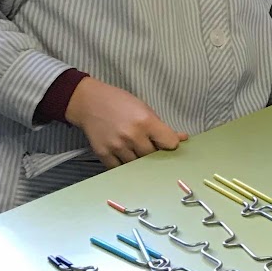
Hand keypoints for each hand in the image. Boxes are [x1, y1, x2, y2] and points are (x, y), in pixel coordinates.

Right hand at [65, 77, 187, 168]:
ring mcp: (117, 146)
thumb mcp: (144, 109)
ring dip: (140, 161)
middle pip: (153, 156)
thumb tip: (182, 138)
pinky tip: (125, 157)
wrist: (89, 102)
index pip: (169, 143)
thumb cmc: (120, 103)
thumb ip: (161, 126)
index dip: (171, 144)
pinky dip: (124, 165)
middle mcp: (132, 136)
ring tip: (137, 151)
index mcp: (146, 122)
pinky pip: (119, 168)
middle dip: (154, 153)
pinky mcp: (103, 153)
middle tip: (151, 148)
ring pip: (137, 164)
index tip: (167, 143)